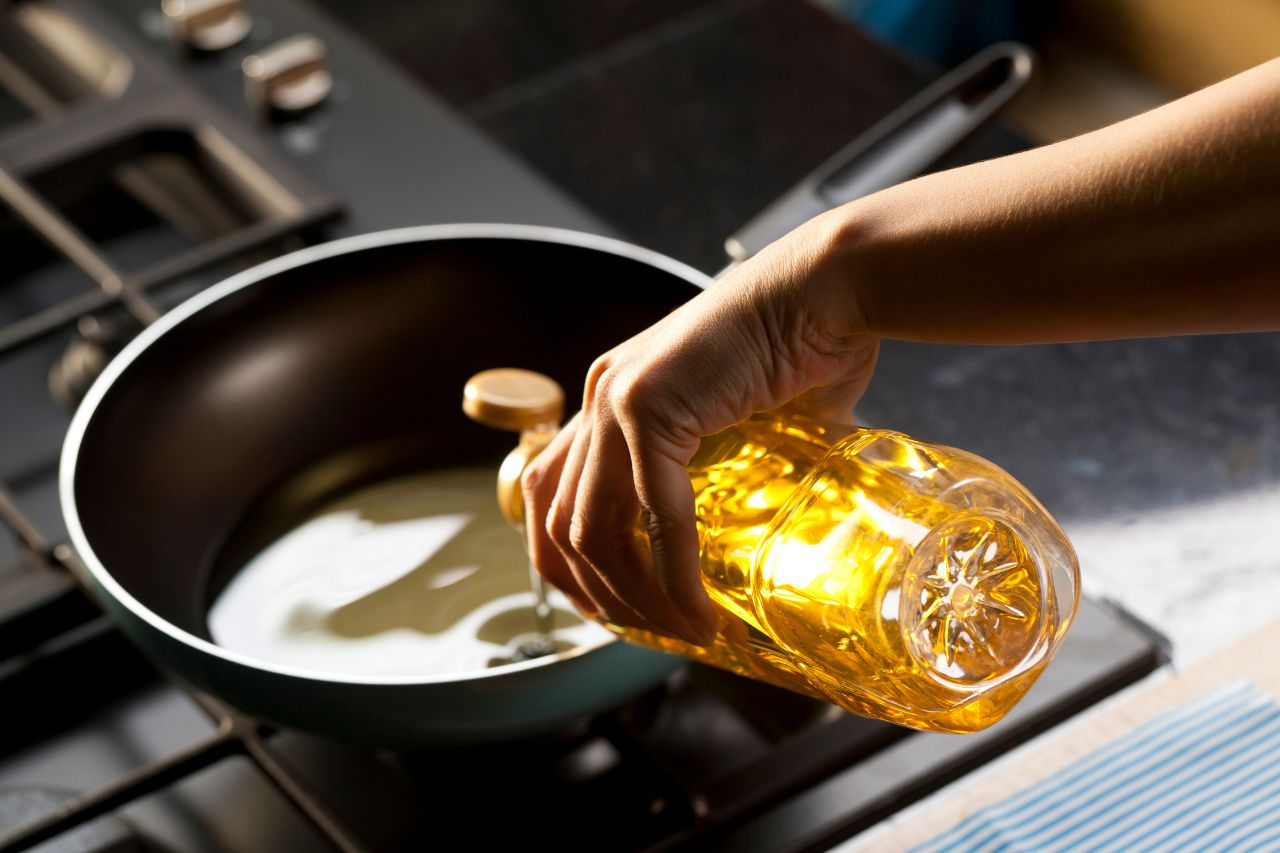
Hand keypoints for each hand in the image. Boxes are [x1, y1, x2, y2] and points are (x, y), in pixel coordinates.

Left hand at [521, 213, 878, 644]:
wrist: (829, 288)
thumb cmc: (803, 342)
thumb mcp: (745, 415)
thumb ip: (734, 464)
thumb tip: (772, 519)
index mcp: (613, 394)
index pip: (549, 488)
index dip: (562, 558)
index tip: (604, 604)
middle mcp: (600, 394)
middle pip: (555, 517)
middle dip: (592, 589)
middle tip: (640, 632)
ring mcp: (617, 397)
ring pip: (592, 527)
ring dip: (632, 595)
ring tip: (679, 629)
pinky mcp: (650, 406)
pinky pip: (653, 513)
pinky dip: (673, 572)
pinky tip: (698, 608)